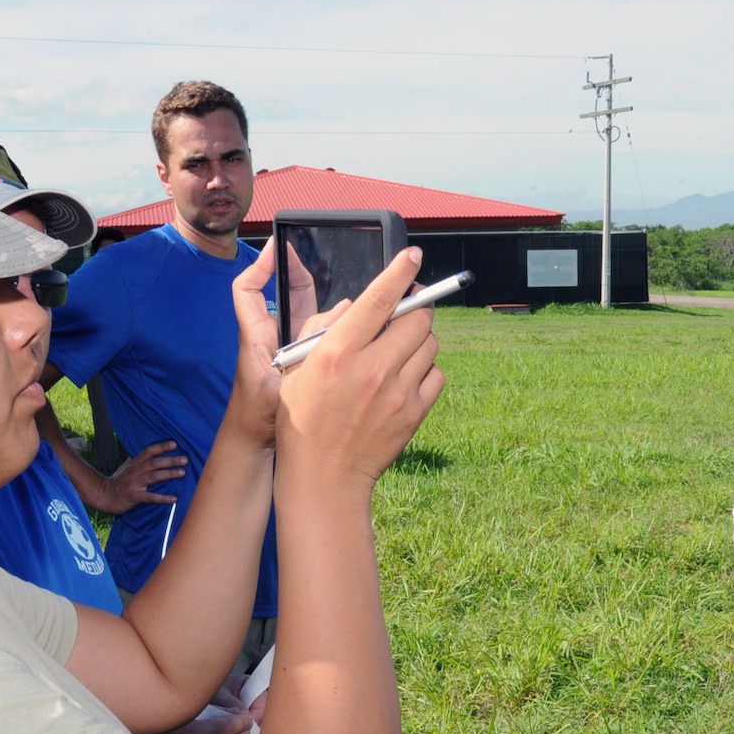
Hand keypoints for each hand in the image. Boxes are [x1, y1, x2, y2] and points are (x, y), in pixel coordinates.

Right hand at [93, 441, 186, 512]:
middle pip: (155, 463)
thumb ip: (138, 460)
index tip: (175, 444)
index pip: (149, 451)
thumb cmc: (118, 482)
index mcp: (134, 464)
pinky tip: (174, 498)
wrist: (103, 495)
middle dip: (170, 460)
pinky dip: (162, 498)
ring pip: (154, 477)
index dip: (161, 447)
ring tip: (182, 473)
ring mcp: (134, 484)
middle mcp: (135, 471)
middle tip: (185, 459)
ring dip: (169, 474)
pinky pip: (150, 497)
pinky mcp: (134, 496)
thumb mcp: (127, 467)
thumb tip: (150, 452)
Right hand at [274, 247, 442, 490]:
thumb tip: (353, 306)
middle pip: (417, 317)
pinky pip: (436, 374)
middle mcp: (372, 368)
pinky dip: (425, 371)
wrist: (323, 478)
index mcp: (338, 352)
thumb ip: (323, 331)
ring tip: (397, 352)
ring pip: (430, 344)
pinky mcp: (414, 412)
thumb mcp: (297, 369)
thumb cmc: (302, 420)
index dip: (399, 271)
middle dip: (414, 308)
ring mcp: (398, 391)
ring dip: (418, 340)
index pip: (379, 298)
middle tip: (405, 311)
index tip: (413, 255)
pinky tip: (405, 379)